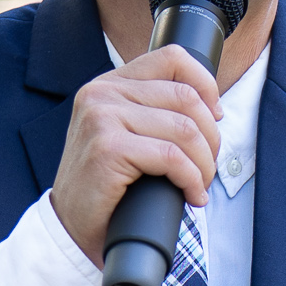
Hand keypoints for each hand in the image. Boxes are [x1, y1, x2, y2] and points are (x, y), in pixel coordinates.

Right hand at [51, 47, 222, 265]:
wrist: (71, 227)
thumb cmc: (107, 186)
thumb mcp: (127, 135)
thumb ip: (153, 112)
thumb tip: (212, 108)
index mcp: (108, 84)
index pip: (172, 58)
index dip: (206, 85)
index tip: (215, 117)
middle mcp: (101, 93)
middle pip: (186, 97)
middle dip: (210, 136)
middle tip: (207, 166)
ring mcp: (101, 118)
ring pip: (184, 129)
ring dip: (204, 163)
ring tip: (199, 184)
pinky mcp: (107, 148)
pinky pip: (172, 157)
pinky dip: (192, 179)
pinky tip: (191, 195)